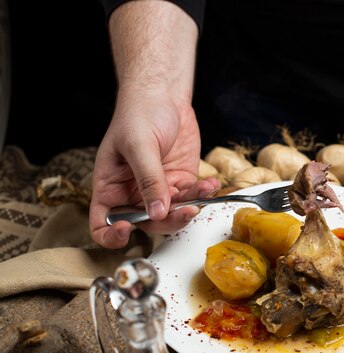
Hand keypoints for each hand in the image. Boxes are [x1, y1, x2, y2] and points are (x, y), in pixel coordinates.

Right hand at [89, 89, 219, 248]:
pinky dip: (203, 194)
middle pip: (146, 224)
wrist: (164, 96)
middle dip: (167, 221)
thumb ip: (148, 179)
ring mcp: (159, 190)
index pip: (103, 224)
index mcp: (110, 187)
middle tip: (183, 210)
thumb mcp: (139, 145)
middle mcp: (133, 193)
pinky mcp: (181, 182)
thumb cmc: (139, 113)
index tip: (128, 229)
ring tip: (202, 191)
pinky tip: (210, 183)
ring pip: (173, 215)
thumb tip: (157, 212)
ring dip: (190, 208)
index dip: (113, 235)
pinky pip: (192, 198)